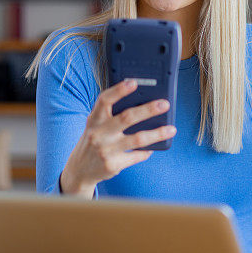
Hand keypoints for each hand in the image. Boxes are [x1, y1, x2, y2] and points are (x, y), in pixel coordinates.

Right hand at [60, 79, 176, 197]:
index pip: (104, 101)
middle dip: (148, 110)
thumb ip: (111, 115)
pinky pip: (137, 156)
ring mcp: (106, 150)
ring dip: (157, 133)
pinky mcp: (113, 165)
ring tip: (171, 129)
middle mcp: (98, 134)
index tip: (134, 82)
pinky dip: (147, 151)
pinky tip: (154, 147)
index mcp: (94, 120)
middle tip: (165, 104)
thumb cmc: (94, 141)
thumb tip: (142, 103)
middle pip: (126, 118)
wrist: (80, 170)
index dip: (119, 90)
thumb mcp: (95, 126)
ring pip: (137, 139)